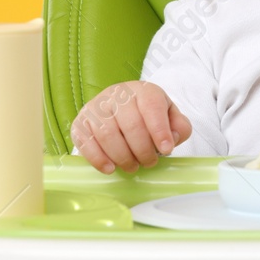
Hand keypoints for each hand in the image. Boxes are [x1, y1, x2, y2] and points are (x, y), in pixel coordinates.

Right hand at [72, 80, 192, 173]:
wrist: (121, 109)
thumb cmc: (149, 116)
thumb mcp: (171, 117)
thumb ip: (179, 127)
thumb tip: (170, 139)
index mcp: (144, 90)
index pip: (152, 106)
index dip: (159, 130)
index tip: (166, 150)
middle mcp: (117, 94)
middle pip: (131, 125)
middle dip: (143, 150)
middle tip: (149, 163)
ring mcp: (96, 107)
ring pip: (108, 135)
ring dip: (123, 157)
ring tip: (133, 167)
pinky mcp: (80, 122)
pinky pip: (86, 142)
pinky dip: (98, 159)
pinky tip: (110, 168)